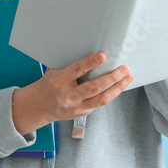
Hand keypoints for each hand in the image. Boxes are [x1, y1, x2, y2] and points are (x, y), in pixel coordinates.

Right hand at [18, 52, 133, 129]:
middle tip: (124, 68)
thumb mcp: (55, 72)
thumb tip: (93, 54)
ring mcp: (76, 107)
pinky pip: (100, 103)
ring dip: (117, 88)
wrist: (40, 106)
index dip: (91, 63)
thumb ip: (71, 66)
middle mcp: (68, 96)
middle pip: (94, 87)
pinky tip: (119, 86)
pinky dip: (112, 94)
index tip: (103, 56)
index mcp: (59, 81)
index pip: (77, 70)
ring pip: (101, 99)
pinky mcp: (82, 114)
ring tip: (128, 77)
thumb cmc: (49, 84)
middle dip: (112, 77)